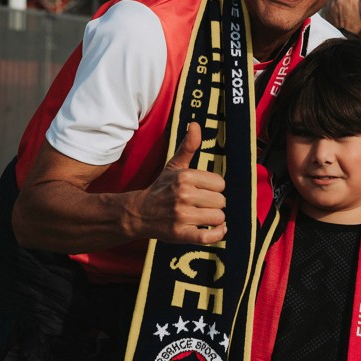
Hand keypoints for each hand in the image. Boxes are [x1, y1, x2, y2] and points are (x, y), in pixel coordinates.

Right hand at [136, 122, 226, 244]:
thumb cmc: (161, 188)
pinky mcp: (181, 234)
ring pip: (219, 218)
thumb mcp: (173, 166)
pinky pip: (209, 236)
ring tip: (202, 217)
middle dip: (214, 204)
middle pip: (221, 201)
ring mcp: (182, 216)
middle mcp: (184, 195)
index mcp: (185, 177)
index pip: (220, 183)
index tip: (203, 191)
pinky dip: (218, 234)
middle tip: (200, 205)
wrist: (139, 213)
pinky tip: (218, 230)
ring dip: (214, 219)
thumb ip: (187, 146)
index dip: (214, 188)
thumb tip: (196, 124)